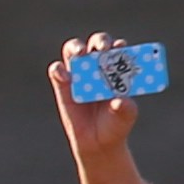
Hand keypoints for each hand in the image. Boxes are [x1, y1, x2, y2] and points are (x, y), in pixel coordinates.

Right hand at [47, 37, 150, 156]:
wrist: (98, 142)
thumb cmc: (115, 124)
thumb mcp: (125, 117)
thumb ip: (126, 109)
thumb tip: (120, 100)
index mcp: (117, 69)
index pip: (118, 49)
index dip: (119, 45)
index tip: (121, 48)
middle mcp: (97, 66)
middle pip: (96, 43)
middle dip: (100, 41)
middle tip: (103, 49)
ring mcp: (78, 73)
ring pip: (73, 49)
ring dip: (76, 47)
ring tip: (80, 53)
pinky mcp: (62, 84)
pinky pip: (57, 70)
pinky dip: (59, 69)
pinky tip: (65, 77)